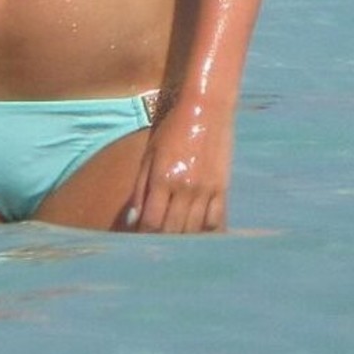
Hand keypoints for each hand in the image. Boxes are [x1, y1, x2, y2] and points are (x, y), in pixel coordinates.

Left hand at [123, 103, 232, 233]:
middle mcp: (185, 188)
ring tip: (173, 242)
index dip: (143, 235)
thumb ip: (140, 187)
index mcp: (163, 178)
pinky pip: (215, 221)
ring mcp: (206, 190)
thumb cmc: (173, 128)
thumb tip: (132, 219)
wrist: (206, 107)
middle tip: (154, 246)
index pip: (151, 221)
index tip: (138, 240)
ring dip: (181, 239)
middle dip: (160, 241)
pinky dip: (205, 232)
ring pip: (192, 230)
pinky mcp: (222, 189)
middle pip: (171, 230)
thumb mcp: (150, 153)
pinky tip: (197, 234)